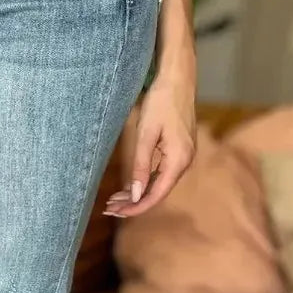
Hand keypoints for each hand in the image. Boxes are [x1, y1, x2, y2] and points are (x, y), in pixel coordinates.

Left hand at [104, 67, 195, 218]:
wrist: (178, 78)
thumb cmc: (161, 101)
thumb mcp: (146, 134)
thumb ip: (141, 165)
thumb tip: (137, 194)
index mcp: (179, 160)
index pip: (157, 194)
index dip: (137, 207)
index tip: (117, 214)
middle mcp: (184, 162)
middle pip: (157, 192)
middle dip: (133, 202)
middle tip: (108, 209)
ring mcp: (183, 156)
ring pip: (158, 184)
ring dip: (137, 193)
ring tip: (113, 201)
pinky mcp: (178, 150)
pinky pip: (160, 173)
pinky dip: (144, 181)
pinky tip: (128, 187)